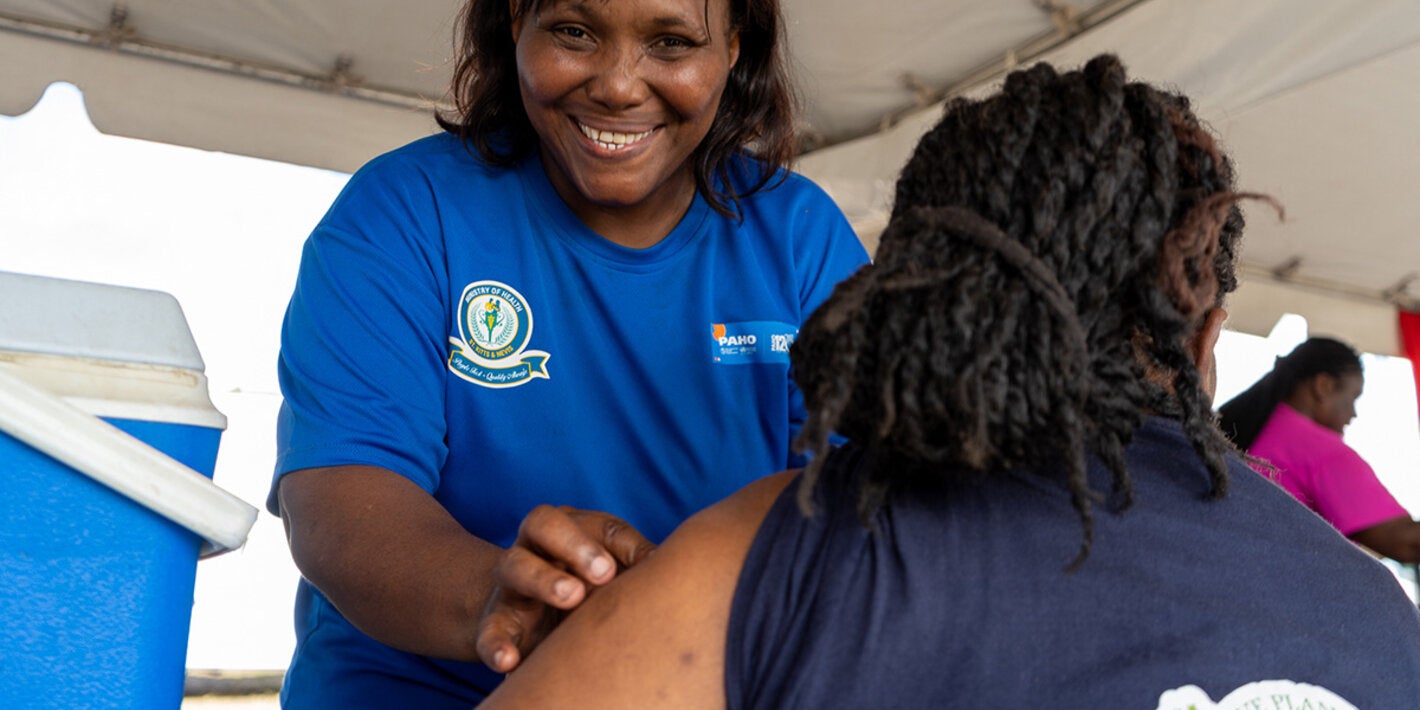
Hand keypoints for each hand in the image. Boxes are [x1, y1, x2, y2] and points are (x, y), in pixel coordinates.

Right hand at [476, 505, 655, 672]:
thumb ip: (633, 564)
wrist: (523, 618)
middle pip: (542, 524)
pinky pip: (490, 630)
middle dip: (576, 544)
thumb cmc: (581, 589)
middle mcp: (533, 547)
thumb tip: (667, 564)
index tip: (642, 560)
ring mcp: (510, 583)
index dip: (614, 538)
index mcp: (565, 529)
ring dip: (544, 579)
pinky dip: (497, 645)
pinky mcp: (496, 622)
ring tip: (573, 598)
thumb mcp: (606, 572)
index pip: (589, 522)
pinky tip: (509, 661)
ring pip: (515, 567)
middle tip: (605, 572)